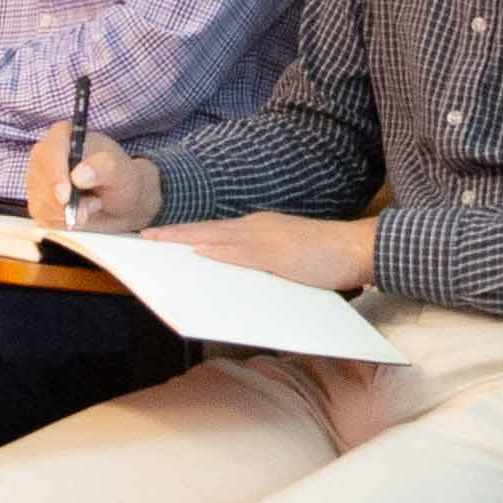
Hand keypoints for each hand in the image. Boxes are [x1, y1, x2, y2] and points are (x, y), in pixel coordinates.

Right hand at [28, 130, 163, 231]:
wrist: (120, 202)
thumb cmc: (121, 179)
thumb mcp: (121, 172)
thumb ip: (104, 168)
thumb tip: (79, 175)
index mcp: (64, 136)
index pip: (51, 149)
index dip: (56, 173)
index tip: (66, 196)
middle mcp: (46, 155)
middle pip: (41, 180)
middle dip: (66, 201)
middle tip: (94, 203)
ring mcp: (38, 179)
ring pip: (42, 203)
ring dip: (69, 213)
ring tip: (91, 204)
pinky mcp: (38, 202)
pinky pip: (43, 218)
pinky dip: (64, 222)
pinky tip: (79, 213)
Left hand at [153, 211, 380, 294]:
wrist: (357, 247)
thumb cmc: (326, 256)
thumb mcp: (285, 256)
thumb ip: (259, 262)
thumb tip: (233, 276)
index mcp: (258, 228)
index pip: (213, 230)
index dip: (186, 232)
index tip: (160, 235)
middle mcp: (257, 227)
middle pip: (207, 229)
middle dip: (175, 234)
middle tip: (144, 236)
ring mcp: (265, 238)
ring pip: (216, 237)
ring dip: (185, 240)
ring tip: (158, 243)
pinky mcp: (276, 254)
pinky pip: (239, 253)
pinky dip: (216, 252)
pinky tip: (197, 253)